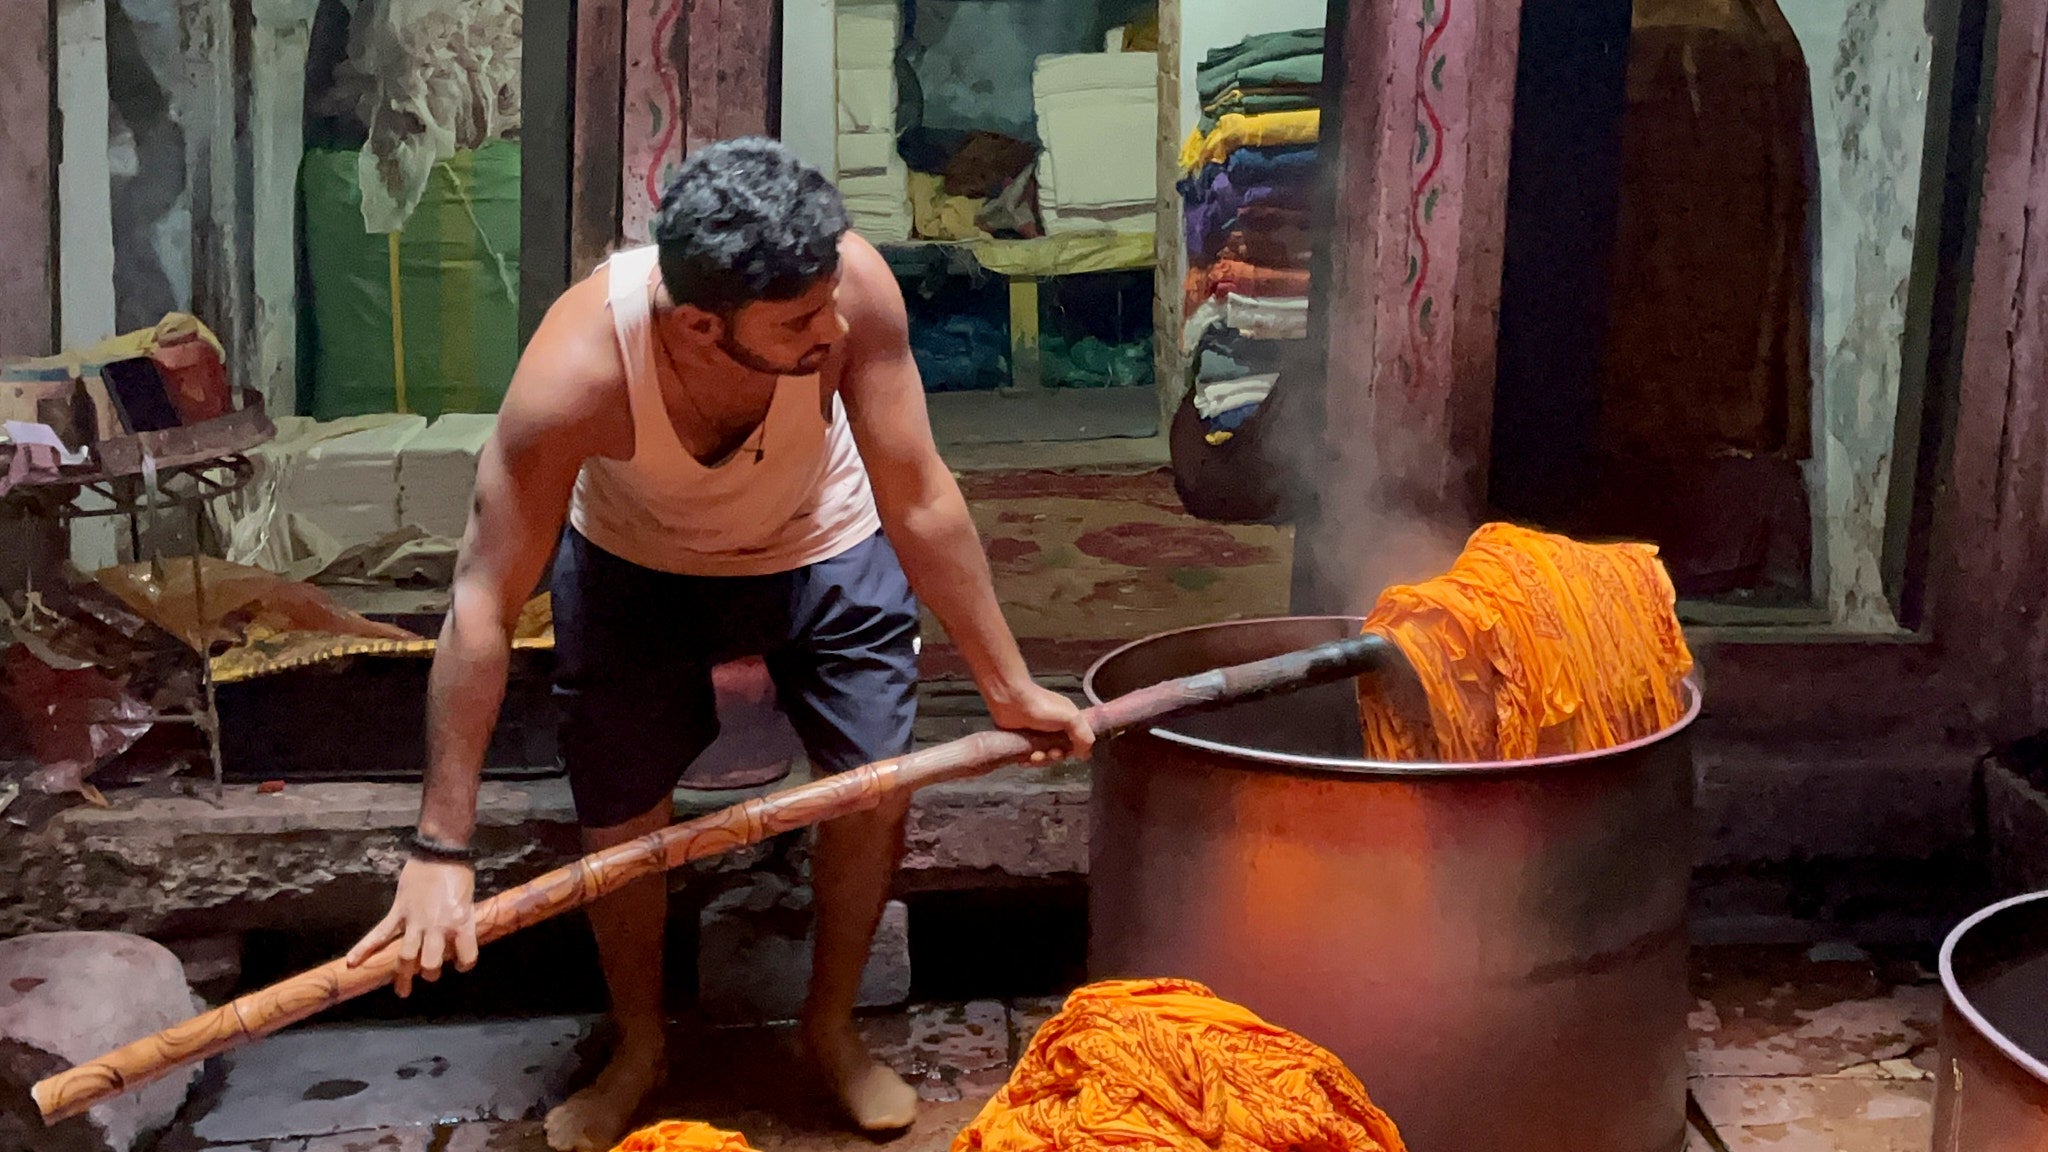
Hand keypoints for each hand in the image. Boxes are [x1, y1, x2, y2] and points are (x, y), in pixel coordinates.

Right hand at [345, 855, 478, 996]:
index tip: (460, 964)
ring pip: (405, 956)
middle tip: (428, 975)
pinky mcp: (399, 911)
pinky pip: (380, 934)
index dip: (464, 964)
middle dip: (429, 974)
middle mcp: (438, 927)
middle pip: (430, 964)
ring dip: (402, 976)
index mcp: (461, 924)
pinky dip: (364, 948)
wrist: (440, 851)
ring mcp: (415, 921)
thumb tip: (456, 940)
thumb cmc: (459, 873)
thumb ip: (463, 922)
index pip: (467, 958)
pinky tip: (352, 963)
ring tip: (402, 991)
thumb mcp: (470, 900)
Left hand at [987, 681, 1094, 762]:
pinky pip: (1029, 758)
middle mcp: (1054, 731)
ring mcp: (1038, 737)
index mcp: (1068, 723)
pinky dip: (1028, 761)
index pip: (1076, 744)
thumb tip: (1085, 755)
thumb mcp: (1070, 717)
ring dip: (1041, 760)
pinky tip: (1024, 760)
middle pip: (1060, 753)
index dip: (1073, 751)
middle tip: (1050, 753)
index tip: (1068, 753)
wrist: (1011, 700)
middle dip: (1055, 757)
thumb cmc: (1043, 707)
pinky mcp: (1023, 742)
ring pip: (1045, 758)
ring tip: (1033, 756)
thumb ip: (1083, 735)